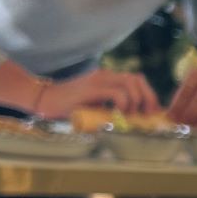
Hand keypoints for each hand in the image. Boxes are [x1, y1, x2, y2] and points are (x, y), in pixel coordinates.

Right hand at [35, 68, 159, 120]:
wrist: (44, 99)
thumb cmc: (68, 107)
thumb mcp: (95, 107)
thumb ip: (110, 108)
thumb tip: (132, 122)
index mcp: (107, 78)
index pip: (136, 79)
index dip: (148, 94)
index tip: (152, 112)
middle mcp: (105, 75)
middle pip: (137, 79)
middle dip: (148, 97)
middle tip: (148, 114)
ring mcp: (98, 80)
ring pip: (130, 83)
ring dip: (137, 100)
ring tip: (132, 115)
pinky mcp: (92, 88)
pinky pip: (117, 93)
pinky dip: (124, 103)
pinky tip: (120, 113)